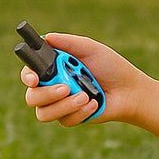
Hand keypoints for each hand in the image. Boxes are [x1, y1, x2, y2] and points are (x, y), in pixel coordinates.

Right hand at [20, 32, 144, 126]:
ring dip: (63, 105)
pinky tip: (94, 104)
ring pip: (43, 113)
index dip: (27, 76)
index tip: (34, 79)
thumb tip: (47, 37)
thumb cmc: (112, 67)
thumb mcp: (91, 49)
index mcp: (54, 68)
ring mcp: (61, 105)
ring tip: (85, 97)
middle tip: (66, 88)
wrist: (130, 91)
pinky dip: (80, 112)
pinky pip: (64, 121)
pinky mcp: (71, 118)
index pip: (30, 73)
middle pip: (32, 97)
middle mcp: (53, 86)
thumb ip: (68, 43)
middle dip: (46, 94)